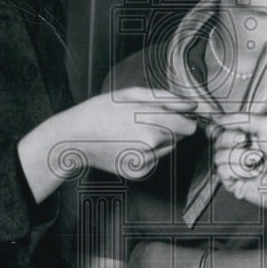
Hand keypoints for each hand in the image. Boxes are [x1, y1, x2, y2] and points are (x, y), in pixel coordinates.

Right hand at [20, 87, 196, 199]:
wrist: (74, 137)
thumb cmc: (101, 110)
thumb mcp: (132, 94)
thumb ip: (166, 98)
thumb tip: (192, 105)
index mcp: (153, 121)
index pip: (190, 127)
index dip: (185, 119)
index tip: (175, 114)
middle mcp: (152, 144)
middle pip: (180, 137)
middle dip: (170, 128)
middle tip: (145, 120)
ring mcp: (145, 161)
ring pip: (167, 148)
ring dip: (158, 139)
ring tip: (132, 131)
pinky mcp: (138, 173)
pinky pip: (155, 160)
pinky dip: (147, 152)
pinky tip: (128, 144)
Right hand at [210, 113, 266, 209]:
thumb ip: (240, 118)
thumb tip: (219, 118)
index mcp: (253, 135)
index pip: (225, 128)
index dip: (221, 127)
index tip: (221, 127)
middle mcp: (245, 151)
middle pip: (218, 141)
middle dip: (230, 140)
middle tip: (245, 142)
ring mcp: (241, 168)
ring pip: (218, 157)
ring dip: (238, 157)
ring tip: (256, 161)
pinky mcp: (237, 184)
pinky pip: (222, 172)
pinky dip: (238, 171)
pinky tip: (252, 173)